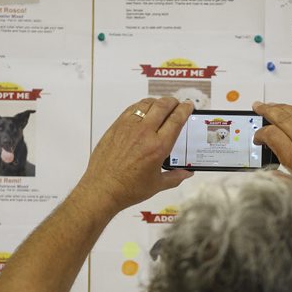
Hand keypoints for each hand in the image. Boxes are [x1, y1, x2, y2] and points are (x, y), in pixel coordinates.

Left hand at [77, 97, 193, 214]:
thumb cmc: (128, 189)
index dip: (185, 109)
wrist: (102, 189)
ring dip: (157, 102)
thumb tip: (187, 173)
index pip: (176, 120)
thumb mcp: (157, 185)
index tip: (188, 106)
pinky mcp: (116, 127)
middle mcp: (144, 133)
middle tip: (177, 104)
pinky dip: (141, 106)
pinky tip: (144, 112)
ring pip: (147, 104)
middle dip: (173, 102)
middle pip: (163, 106)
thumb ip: (175, 177)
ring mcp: (129, 128)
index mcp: (158, 147)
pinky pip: (131, 109)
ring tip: (161, 106)